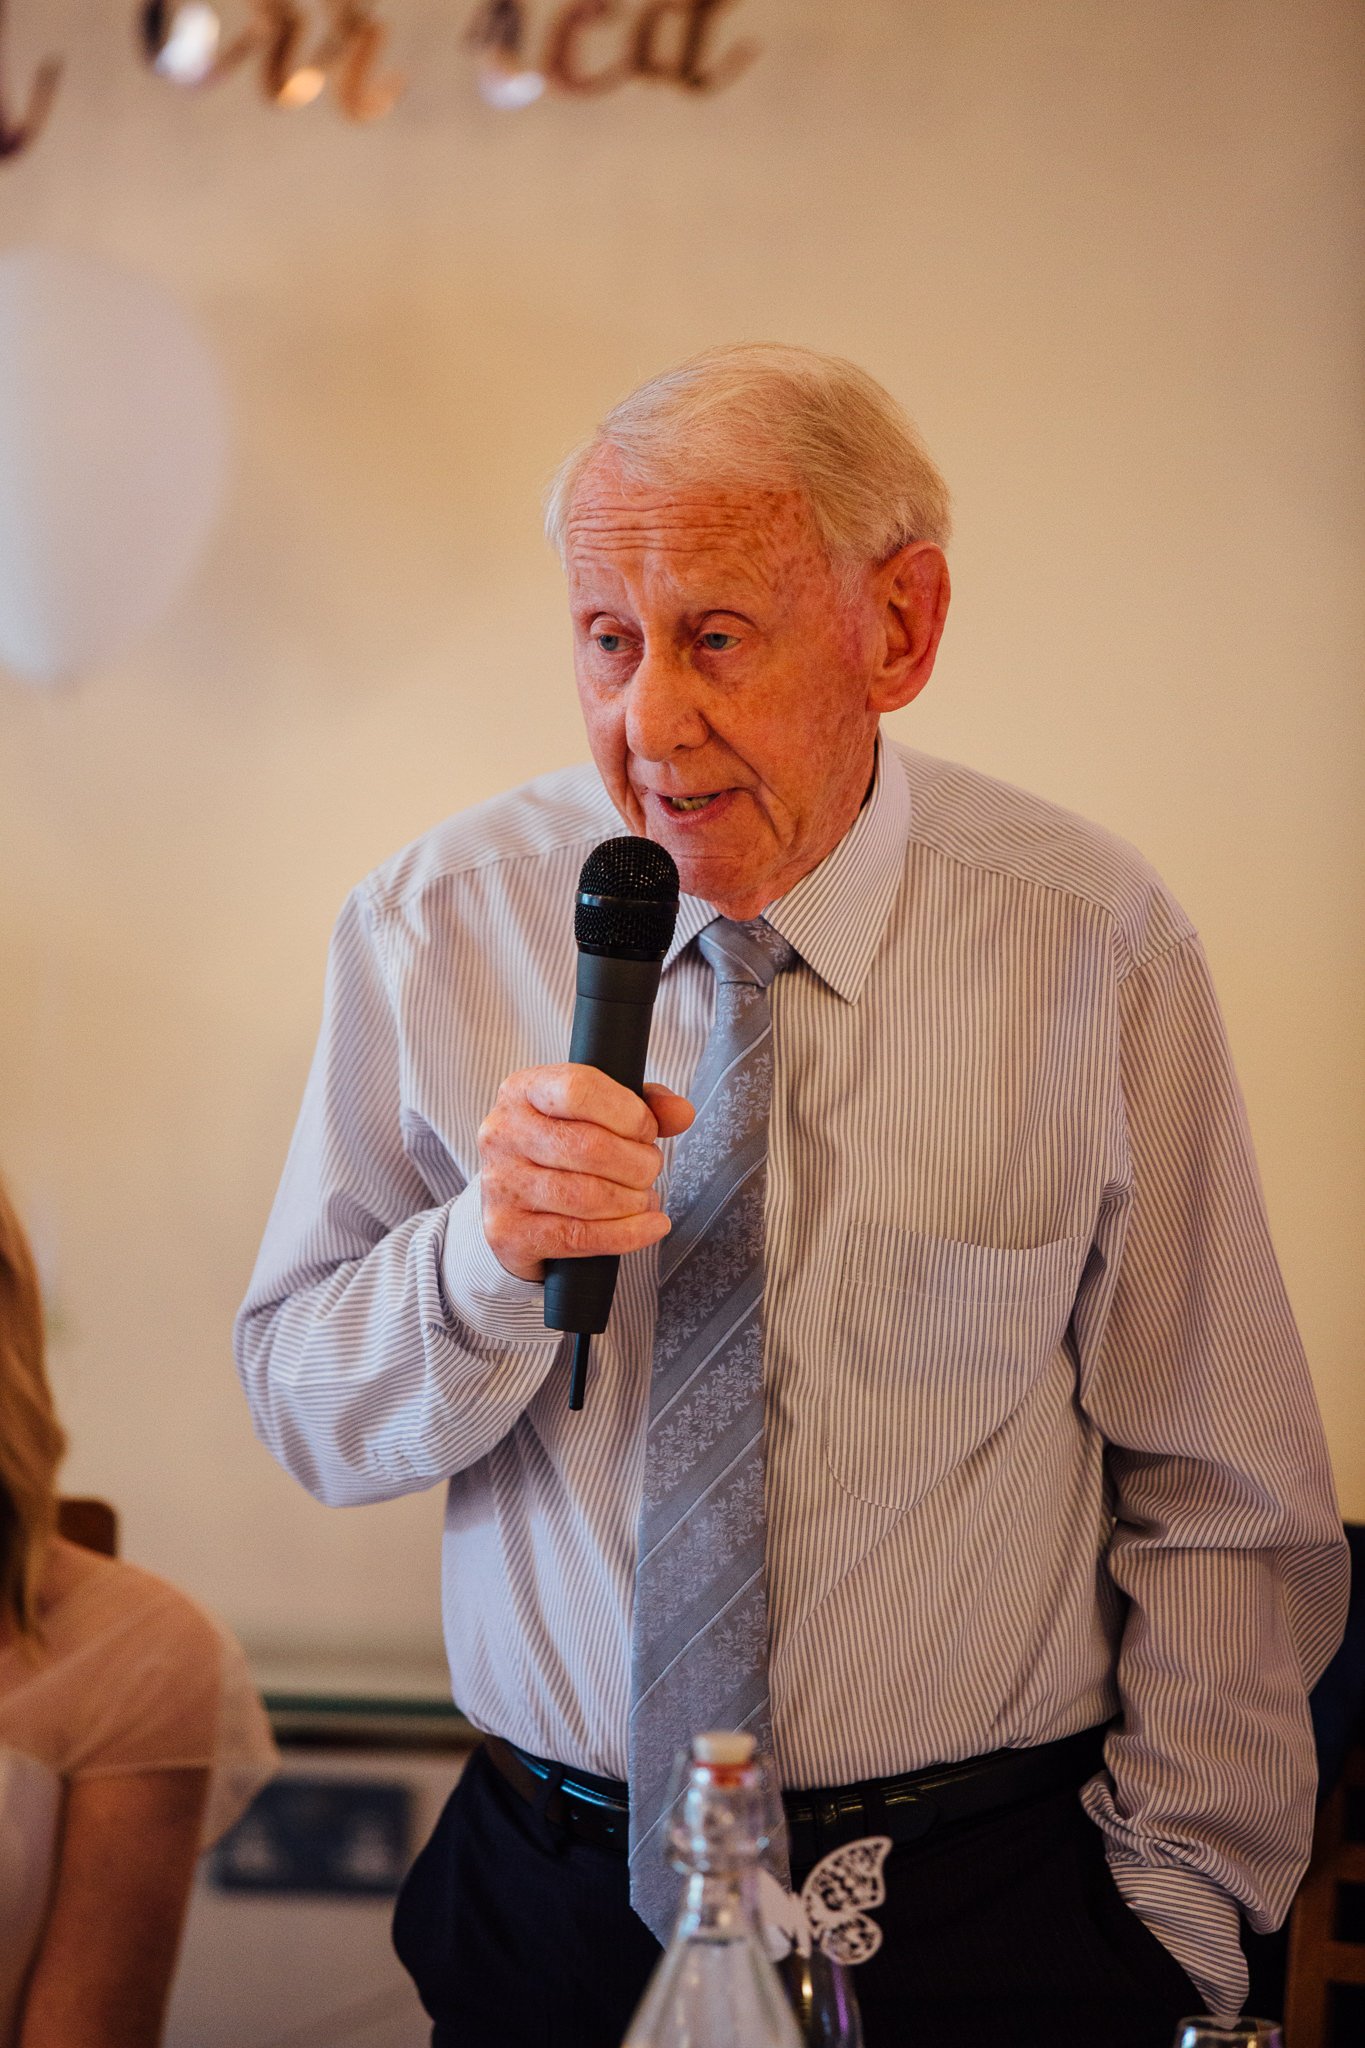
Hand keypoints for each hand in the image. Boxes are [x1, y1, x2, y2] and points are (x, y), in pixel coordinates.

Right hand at [477, 1067, 694, 1282]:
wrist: (516, 1208)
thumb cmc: (563, 1153)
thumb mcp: (600, 1115)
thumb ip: (645, 1106)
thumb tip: (681, 1113)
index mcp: (524, 1090)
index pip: (579, 1089)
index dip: (628, 1113)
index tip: (646, 1130)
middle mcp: (503, 1133)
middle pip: (590, 1148)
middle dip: (638, 1164)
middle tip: (648, 1171)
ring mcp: (501, 1184)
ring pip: (587, 1196)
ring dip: (632, 1201)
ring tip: (642, 1198)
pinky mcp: (508, 1231)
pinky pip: (579, 1236)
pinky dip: (627, 1234)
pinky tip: (649, 1227)